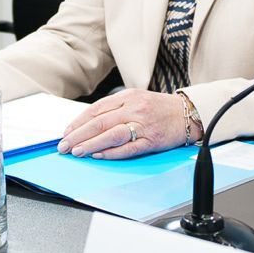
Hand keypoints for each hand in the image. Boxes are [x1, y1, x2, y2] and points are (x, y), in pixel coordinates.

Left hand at [58, 88, 185, 158]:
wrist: (189, 114)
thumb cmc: (161, 109)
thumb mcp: (137, 100)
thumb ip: (116, 109)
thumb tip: (89, 124)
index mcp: (128, 97)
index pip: (96, 109)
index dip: (78, 122)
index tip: (66, 133)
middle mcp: (134, 109)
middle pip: (100, 122)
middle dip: (78, 135)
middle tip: (64, 146)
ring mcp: (143, 125)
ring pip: (111, 134)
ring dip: (91, 144)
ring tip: (77, 152)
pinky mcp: (151, 140)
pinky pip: (128, 148)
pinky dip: (111, 152)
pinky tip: (99, 155)